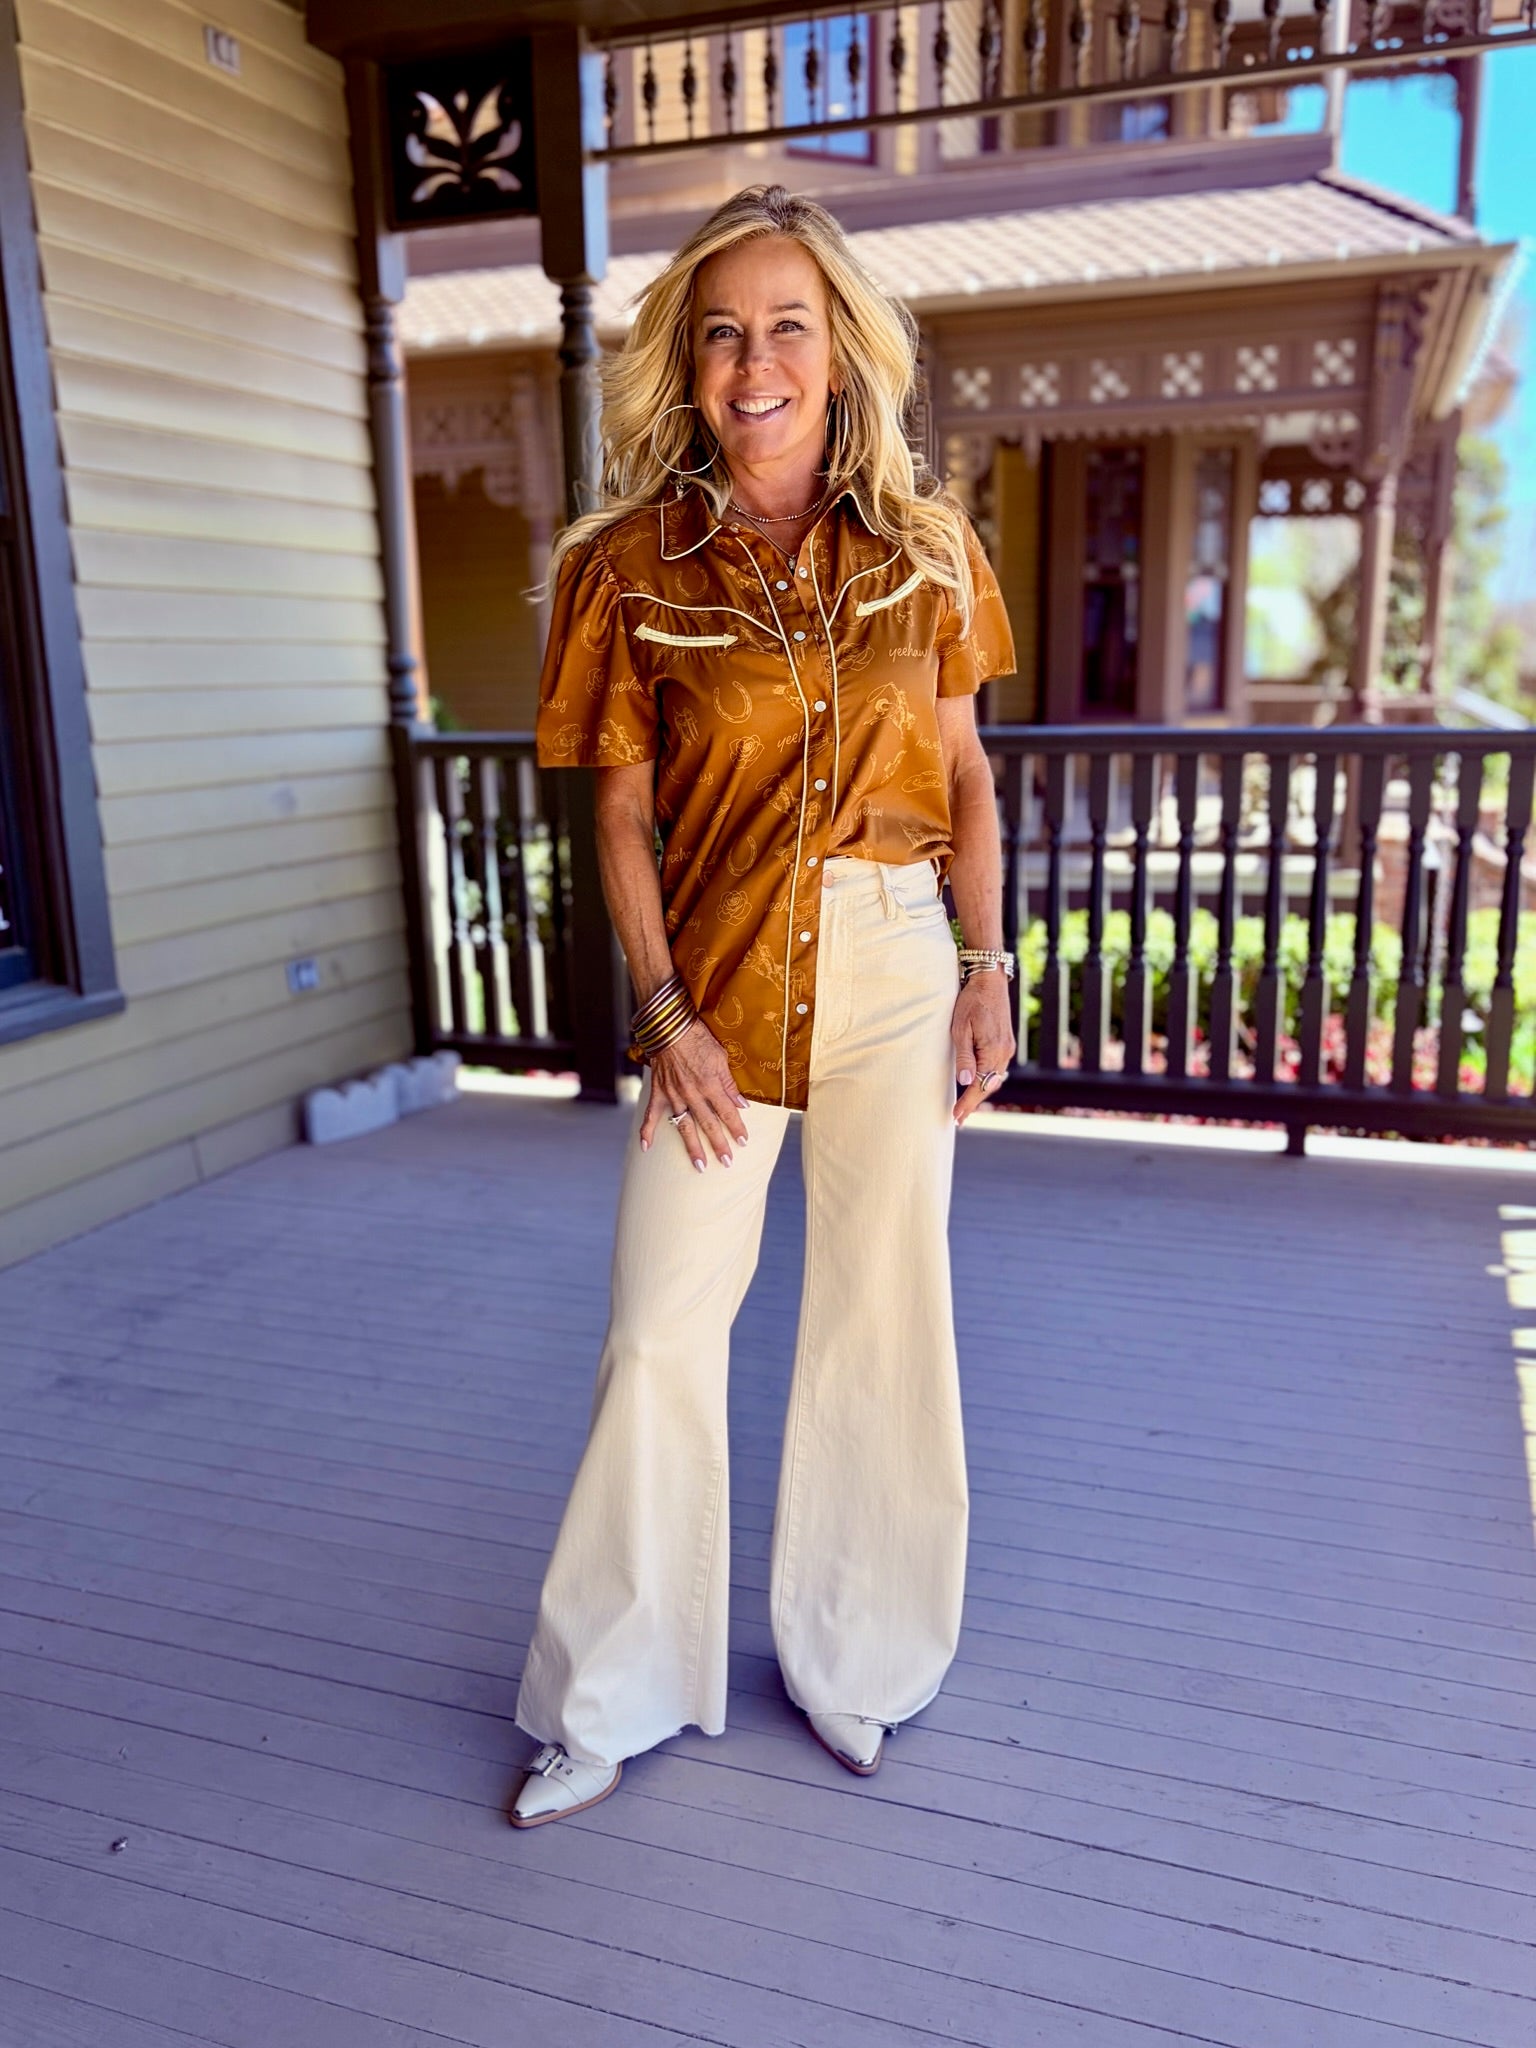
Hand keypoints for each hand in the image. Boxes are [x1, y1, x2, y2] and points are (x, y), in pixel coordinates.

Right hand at [639, 1018, 750, 1168]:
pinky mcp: (658, 1092)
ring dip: (692, 1147)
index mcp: (710, 1084)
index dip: (737, 1127)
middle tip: (727, 1163)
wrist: (669, 1027)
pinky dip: (647, 1131)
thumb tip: (742, 1104)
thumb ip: (730, 1084)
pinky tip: (646, 1148)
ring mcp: (673, 1095)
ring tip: (699, 1166)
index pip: (728, 1112)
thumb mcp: (720, 1057)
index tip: (744, 1142)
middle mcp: (692, 1094)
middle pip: (709, 1124)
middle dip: (719, 1145)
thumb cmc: (698, 1038)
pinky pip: (651, 1115)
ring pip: (684, 1126)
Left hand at [951, 969, 1015, 1125]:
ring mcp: (1007, 1048)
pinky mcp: (1006, 1043)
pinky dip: (987, 1080)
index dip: (967, 1103)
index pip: (979, 1086)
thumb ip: (964, 1056)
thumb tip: (964, 1082)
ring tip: (966, 1105)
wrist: (990, 980)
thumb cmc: (971, 1002)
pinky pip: (997, 1068)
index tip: (956, 1117)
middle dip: (974, 1102)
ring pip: (994, 1078)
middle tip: (959, 1118)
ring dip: (981, 1092)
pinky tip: (978, 1084)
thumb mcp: (961, 1028)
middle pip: (989, 1086)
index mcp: (993, 1051)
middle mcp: (1004, 1053)